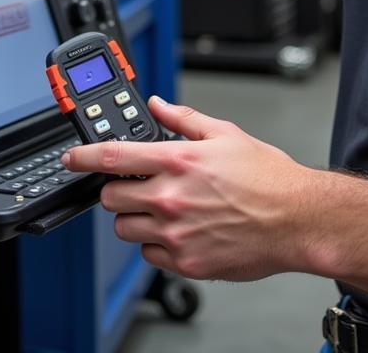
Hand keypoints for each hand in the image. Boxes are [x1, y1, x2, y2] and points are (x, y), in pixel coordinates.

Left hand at [63, 96, 317, 281]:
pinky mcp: (186, 262)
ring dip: (134, 218)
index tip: (71, 159)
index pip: (113, 157)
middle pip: (111, 197)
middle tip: (135, 186)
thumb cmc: (268, 178)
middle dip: (117, 190)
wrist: (297, 219)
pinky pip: (149, 256)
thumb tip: (158, 105)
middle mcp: (171, 198)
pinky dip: (155, 245)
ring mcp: (176, 234)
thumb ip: (184, 119)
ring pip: (125, 229)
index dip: (82, 157)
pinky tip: (178, 231)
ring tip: (161, 210)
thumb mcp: (225, 134)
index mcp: (178, 161)